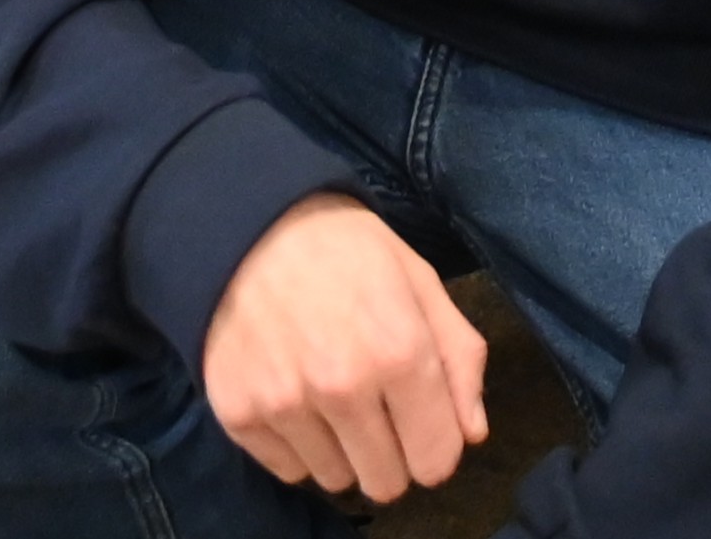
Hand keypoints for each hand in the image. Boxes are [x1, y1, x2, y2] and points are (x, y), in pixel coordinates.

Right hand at [202, 192, 491, 504]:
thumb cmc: (347, 250)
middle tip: (377, 409)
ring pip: (337, 480)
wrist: (249, 227)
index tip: (424, 427)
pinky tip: (296, 395)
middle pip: (386, 484)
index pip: (435, 460)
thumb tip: (472, 434)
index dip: (436, 448)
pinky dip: (298, 446)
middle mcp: (342, 387)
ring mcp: (285, 405)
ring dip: (343, 450)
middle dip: (392, 455)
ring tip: (332, 393)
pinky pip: (289, 470)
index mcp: (400, 352)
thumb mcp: (420, 283)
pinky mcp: (239, 415)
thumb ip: (458, 358)